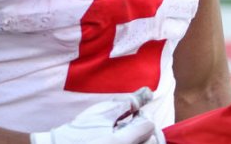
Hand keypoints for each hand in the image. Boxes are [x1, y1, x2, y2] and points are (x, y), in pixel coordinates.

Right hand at [30, 88, 164, 143]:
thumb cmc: (78, 133)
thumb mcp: (101, 113)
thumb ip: (127, 103)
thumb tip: (148, 92)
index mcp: (123, 142)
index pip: (150, 125)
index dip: (142, 115)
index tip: (131, 113)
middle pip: (152, 140)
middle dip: (144, 129)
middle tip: (128, 123)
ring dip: (140, 138)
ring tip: (123, 133)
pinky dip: (132, 141)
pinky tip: (117, 139)